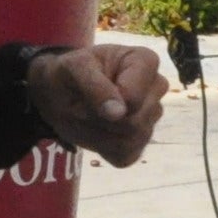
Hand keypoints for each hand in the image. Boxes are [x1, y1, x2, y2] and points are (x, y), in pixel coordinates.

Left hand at [31, 42, 169, 167]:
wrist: (61, 92)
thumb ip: (95, 85)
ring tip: (87, 115)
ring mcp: (152, 116)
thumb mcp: (74, 68)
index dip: (106, 101)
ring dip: (98, 134)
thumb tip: (119, 114)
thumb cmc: (71, 73)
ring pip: (131, 140)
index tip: (86, 89)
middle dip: (100, 119)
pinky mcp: (142, 141)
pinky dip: (103, 149)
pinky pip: (126, 156)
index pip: (133, 97)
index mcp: (145, 61)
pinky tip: (95, 131)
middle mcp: (156, 87)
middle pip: (135, 122)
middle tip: (82, 104)